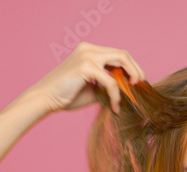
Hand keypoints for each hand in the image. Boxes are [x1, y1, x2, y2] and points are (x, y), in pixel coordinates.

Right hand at [24, 42, 145, 115]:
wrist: (45, 100)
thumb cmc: (66, 96)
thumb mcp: (92, 90)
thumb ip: (107, 87)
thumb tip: (127, 93)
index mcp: (89, 51)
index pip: (117, 54)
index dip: (131, 67)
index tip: (138, 83)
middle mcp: (89, 49)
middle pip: (123, 54)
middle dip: (136, 69)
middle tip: (141, 86)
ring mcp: (87, 55)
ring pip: (120, 60)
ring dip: (131, 77)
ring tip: (133, 94)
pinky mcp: (85, 66)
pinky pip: (110, 81)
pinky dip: (116, 95)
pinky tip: (115, 106)